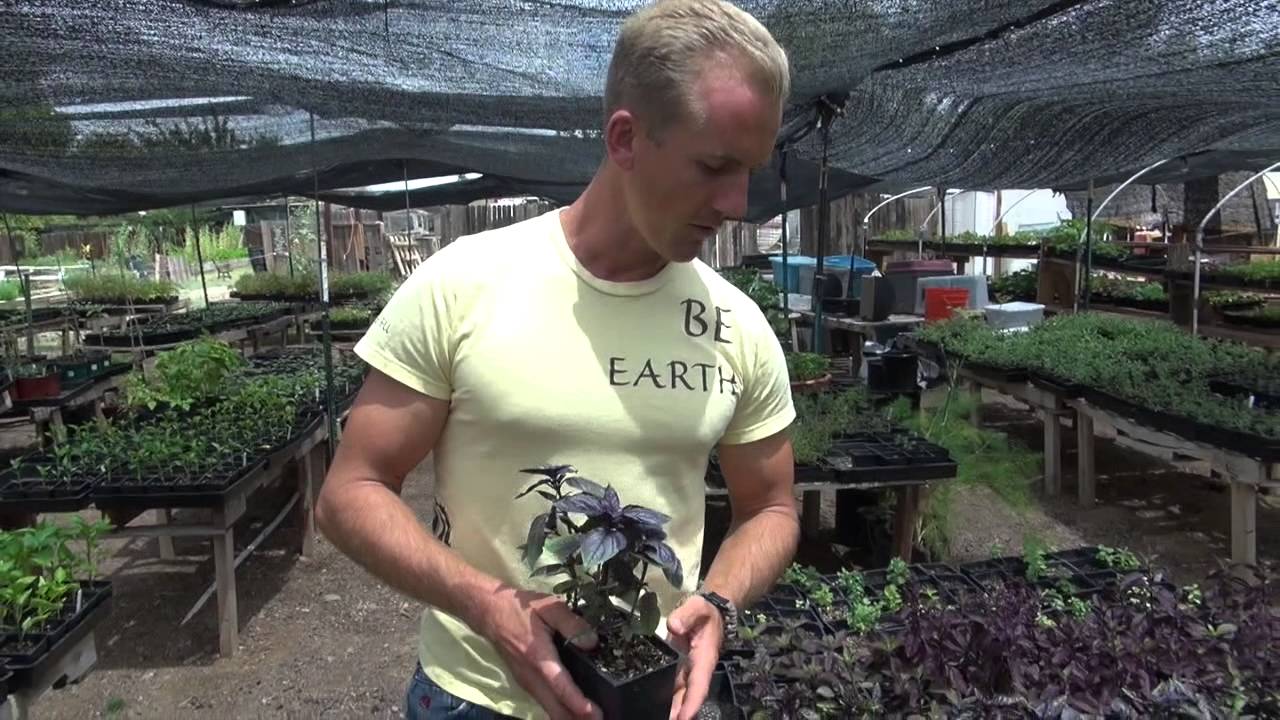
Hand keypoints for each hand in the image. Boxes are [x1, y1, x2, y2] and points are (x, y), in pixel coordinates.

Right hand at [473, 585, 602, 719]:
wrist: (489, 612)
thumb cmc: (519, 608)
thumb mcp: (548, 606)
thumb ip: (571, 623)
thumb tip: (591, 641)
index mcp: (538, 658)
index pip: (560, 687)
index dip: (578, 704)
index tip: (594, 714)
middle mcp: (531, 676)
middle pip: (555, 708)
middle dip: (576, 718)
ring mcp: (526, 682)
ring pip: (548, 709)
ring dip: (568, 716)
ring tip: (590, 717)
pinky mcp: (525, 682)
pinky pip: (544, 703)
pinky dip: (559, 710)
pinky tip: (573, 710)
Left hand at [666, 595, 724, 719]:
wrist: (711, 612)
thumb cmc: (705, 612)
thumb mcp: (697, 607)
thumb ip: (686, 615)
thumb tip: (674, 626)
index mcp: (703, 659)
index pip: (699, 685)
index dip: (692, 703)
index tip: (684, 718)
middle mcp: (697, 669)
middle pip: (689, 696)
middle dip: (681, 713)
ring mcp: (689, 670)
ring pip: (681, 694)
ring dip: (674, 709)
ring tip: (660, 718)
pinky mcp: (681, 668)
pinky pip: (675, 686)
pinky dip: (669, 699)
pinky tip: (657, 707)